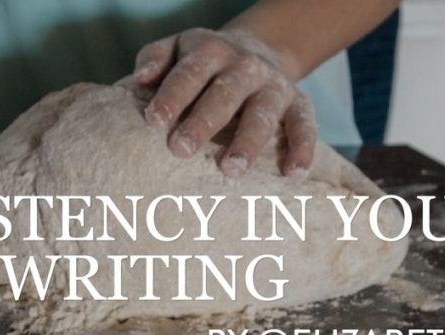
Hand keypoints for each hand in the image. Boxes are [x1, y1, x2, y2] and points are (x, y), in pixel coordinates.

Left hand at [134, 28, 316, 178]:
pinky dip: (302, 149)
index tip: (154, 121)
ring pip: (262, 114)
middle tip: (180, 150)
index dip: (172, 96)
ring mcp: (274, 86)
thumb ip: (155, 59)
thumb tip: (140, 79)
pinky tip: (293, 174)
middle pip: (224, 94)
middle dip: (203, 122)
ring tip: (231, 169)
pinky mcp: (299, 104)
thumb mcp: (177, 49)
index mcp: (212, 52)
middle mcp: (246, 66)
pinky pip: (304, 126)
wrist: (257, 51)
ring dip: (248, 142)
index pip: (190, 72)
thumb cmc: (203, 63)